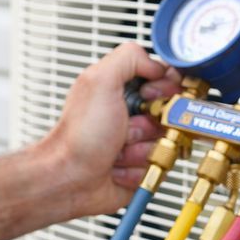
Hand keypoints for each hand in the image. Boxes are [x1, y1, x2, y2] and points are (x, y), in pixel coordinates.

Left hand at [35, 43, 182, 220]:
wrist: (68, 180)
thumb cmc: (77, 137)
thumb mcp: (99, 81)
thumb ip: (129, 58)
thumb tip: (157, 64)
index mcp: (121, 90)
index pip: (164, 79)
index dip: (164, 89)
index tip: (150, 96)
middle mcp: (131, 114)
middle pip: (171, 114)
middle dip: (151, 125)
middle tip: (127, 128)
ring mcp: (137, 142)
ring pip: (167, 143)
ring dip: (142, 150)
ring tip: (117, 151)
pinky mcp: (141, 168)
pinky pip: (160, 167)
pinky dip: (138, 170)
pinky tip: (117, 168)